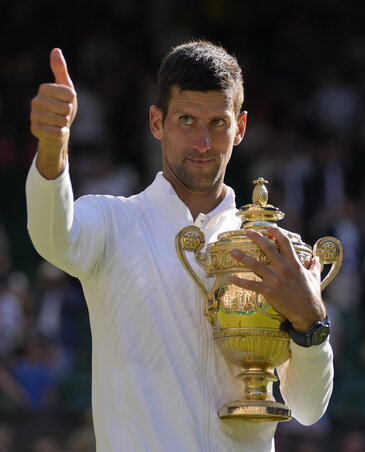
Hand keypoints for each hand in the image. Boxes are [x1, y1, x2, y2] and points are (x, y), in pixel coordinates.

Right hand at [30, 48, 77, 178]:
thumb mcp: (66, 88)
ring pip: (60, 120)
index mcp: (43, 89)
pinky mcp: (35, 130)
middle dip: (69, 112)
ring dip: (65, 123)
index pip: (67, 92)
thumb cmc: (63, 108)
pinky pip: (55, 132)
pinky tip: (58, 131)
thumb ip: (61, 70)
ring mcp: (34, 116)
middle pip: (64, 107)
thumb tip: (55, 50)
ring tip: (60, 122)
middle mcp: (36, 101)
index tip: (68, 101)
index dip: (71, 98)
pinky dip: (61, 133)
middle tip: (64, 114)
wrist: (58, 130)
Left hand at [229, 224, 325, 332]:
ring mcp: (275, 280)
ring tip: (233, 251)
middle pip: (268, 248)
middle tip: (247, 232)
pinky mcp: (269, 291)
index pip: (285, 242)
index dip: (277, 232)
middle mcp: (283, 269)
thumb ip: (314, 266)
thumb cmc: (312, 294)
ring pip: (255, 265)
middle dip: (256, 238)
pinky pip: (251, 284)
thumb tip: (316, 258)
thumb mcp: (315, 277)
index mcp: (294, 263)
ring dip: (242, 257)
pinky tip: (231, 278)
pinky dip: (240, 281)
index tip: (269, 227)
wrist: (308, 313)